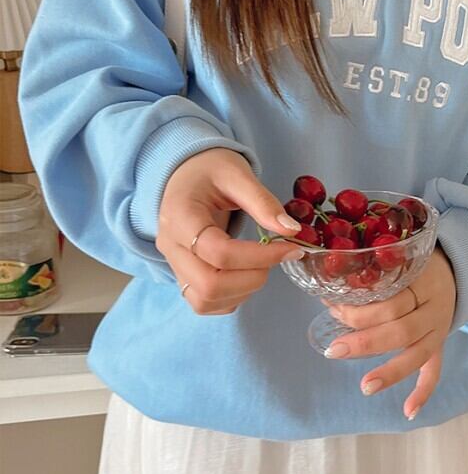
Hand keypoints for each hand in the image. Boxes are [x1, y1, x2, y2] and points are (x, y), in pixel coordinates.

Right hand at [156, 148, 304, 314]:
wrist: (185, 174)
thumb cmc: (209, 170)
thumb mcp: (237, 173)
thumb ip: (263, 202)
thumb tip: (292, 231)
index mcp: (179, 216)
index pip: (218, 252)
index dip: (260, 256)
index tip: (291, 247)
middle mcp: (170, 246)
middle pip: (209, 285)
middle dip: (253, 277)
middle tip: (276, 257)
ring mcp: (173, 266)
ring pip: (205, 301)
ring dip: (244, 290)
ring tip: (262, 264)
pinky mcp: (183, 278)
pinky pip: (205, 303)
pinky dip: (233, 297)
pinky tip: (248, 273)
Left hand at [320, 245, 457, 419]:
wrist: (456, 272)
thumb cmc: (415, 266)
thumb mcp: (400, 259)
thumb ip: (373, 273)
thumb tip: (327, 291)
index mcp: (423, 283)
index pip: (392, 301)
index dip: (361, 309)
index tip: (332, 309)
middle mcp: (433, 310)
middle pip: (401, 329)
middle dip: (365, 341)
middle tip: (334, 350)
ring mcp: (439, 332)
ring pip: (416, 355)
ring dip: (390, 372)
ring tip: (365, 386)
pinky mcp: (440, 347)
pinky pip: (434, 372)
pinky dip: (422, 393)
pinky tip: (407, 413)